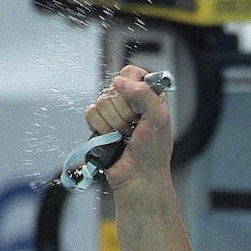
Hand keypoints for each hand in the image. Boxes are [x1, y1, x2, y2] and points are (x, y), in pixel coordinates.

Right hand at [82, 65, 173, 188]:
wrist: (138, 178)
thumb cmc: (153, 152)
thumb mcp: (160, 119)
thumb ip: (145, 94)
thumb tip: (119, 81)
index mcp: (148, 96)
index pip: (132, 73)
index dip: (132, 86)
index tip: (139, 105)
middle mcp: (130, 102)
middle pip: (113, 88)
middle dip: (124, 112)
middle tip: (134, 129)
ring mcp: (113, 114)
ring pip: (100, 102)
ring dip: (113, 124)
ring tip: (124, 136)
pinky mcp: (99, 125)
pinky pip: (90, 114)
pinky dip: (101, 129)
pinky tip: (112, 139)